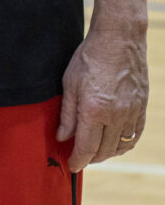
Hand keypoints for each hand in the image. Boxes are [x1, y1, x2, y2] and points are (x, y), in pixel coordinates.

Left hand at [56, 27, 147, 170]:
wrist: (118, 39)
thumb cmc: (90, 57)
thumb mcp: (70, 83)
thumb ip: (67, 114)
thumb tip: (62, 137)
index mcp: (94, 110)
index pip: (86, 148)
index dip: (77, 161)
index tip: (71, 165)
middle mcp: (115, 116)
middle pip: (103, 151)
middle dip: (90, 158)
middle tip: (80, 157)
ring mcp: (131, 113)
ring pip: (120, 146)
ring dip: (107, 153)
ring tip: (95, 151)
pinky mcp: (141, 108)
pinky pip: (135, 135)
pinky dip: (124, 144)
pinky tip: (115, 143)